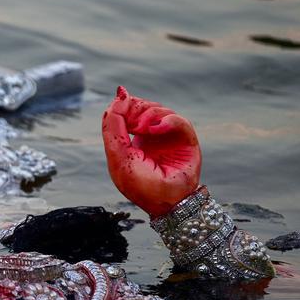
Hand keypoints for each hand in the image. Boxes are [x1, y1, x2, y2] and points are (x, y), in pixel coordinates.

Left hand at [102, 86, 201, 216]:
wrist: (166, 203)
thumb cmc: (140, 185)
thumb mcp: (118, 156)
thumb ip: (113, 127)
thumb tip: (118, 95)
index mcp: (133, 142)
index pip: (128, 113)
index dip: (124, 105)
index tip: (120, 100)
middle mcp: (152, 138)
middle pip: (145, 107)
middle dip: (136, 107)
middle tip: (131, 118)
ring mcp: (170, 138)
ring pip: (161, 111)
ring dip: (149, 114)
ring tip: (142, 128)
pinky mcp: (186, 140)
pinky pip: (179, 120)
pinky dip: (167, 120)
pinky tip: (155, 129)